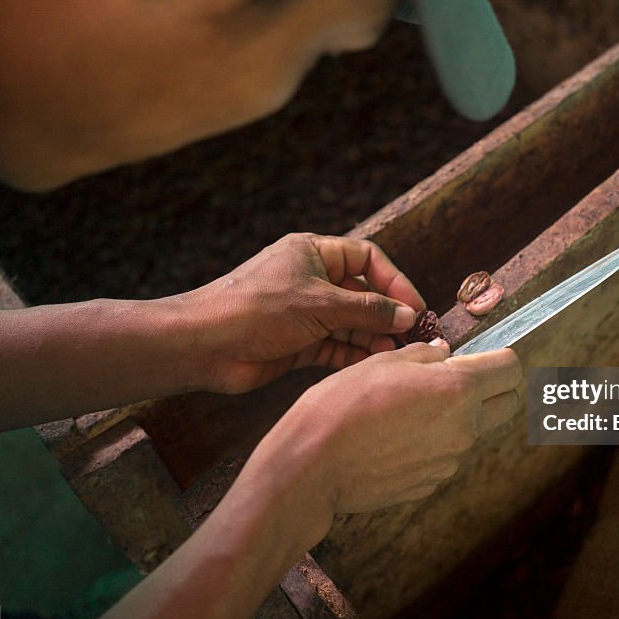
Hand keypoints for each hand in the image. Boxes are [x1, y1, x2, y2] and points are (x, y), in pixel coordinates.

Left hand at [181, 233, 424, 392]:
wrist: (205, 345)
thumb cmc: (257, 309)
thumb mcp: (320, 304)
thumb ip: (368, 310)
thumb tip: (408, 315)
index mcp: (314, 253)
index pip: (367, 258)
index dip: (393, 280)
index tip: (413, 307)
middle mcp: (311, 280)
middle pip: (362, 293)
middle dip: (386, 314)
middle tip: (412, 337)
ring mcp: (304, 312)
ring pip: (350, 323)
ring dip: (373, 337)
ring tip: (395, 354)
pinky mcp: (297, 342)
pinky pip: (335, 346)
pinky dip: (353, 355)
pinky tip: (372, 364)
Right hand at [252, 340, 522, 546]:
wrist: (313, 465)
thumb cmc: (342, 406)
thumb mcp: (382, 363)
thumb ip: (424, 356)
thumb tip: (445, 354)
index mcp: (457, 390)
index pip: (510, 369)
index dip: (500, 358)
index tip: (483, 356)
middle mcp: (464, 429)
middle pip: (506, 404)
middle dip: (493, 388)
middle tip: (458, 379)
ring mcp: (449, 462)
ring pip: (472, 431)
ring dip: (456, 416)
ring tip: (408, 409)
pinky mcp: (430, 484)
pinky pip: (444, 456)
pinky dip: (432, 443)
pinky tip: (395, 437)